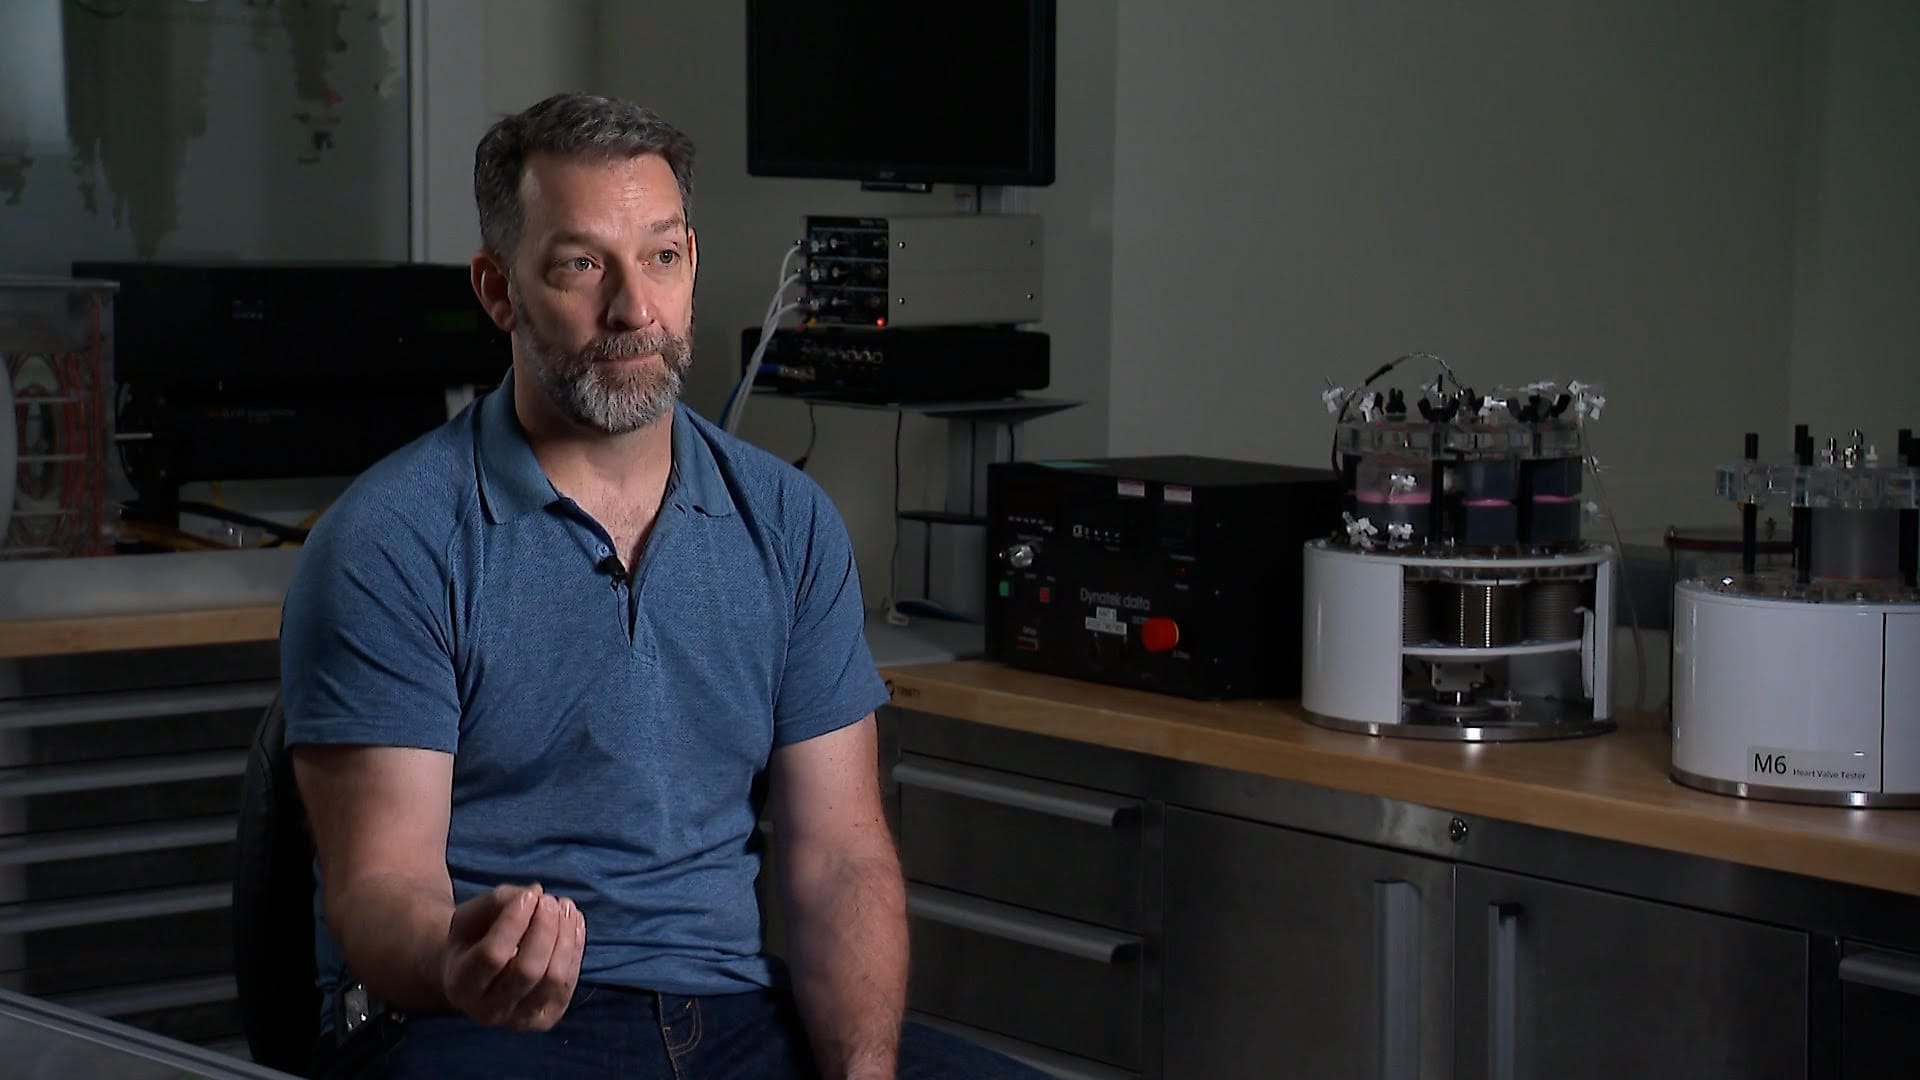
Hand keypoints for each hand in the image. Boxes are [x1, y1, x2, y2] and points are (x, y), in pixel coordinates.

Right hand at [437, 882, 585, 1030]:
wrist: (477, 978)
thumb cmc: (473, 940)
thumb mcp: (470, 917)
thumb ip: (497, 901)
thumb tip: (536, 893)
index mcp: (461, 985)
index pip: (493, 955)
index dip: (515, 921)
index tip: (529, 895)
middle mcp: (487, 1011)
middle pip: (527, 970)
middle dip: (544, 928)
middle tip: (549, 899)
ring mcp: (519, 1020)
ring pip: (553, 978)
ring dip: (565, 936)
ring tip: (565, 906)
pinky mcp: (546, 1018)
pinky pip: (568, 983)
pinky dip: (576, 948)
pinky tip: (573, 922)